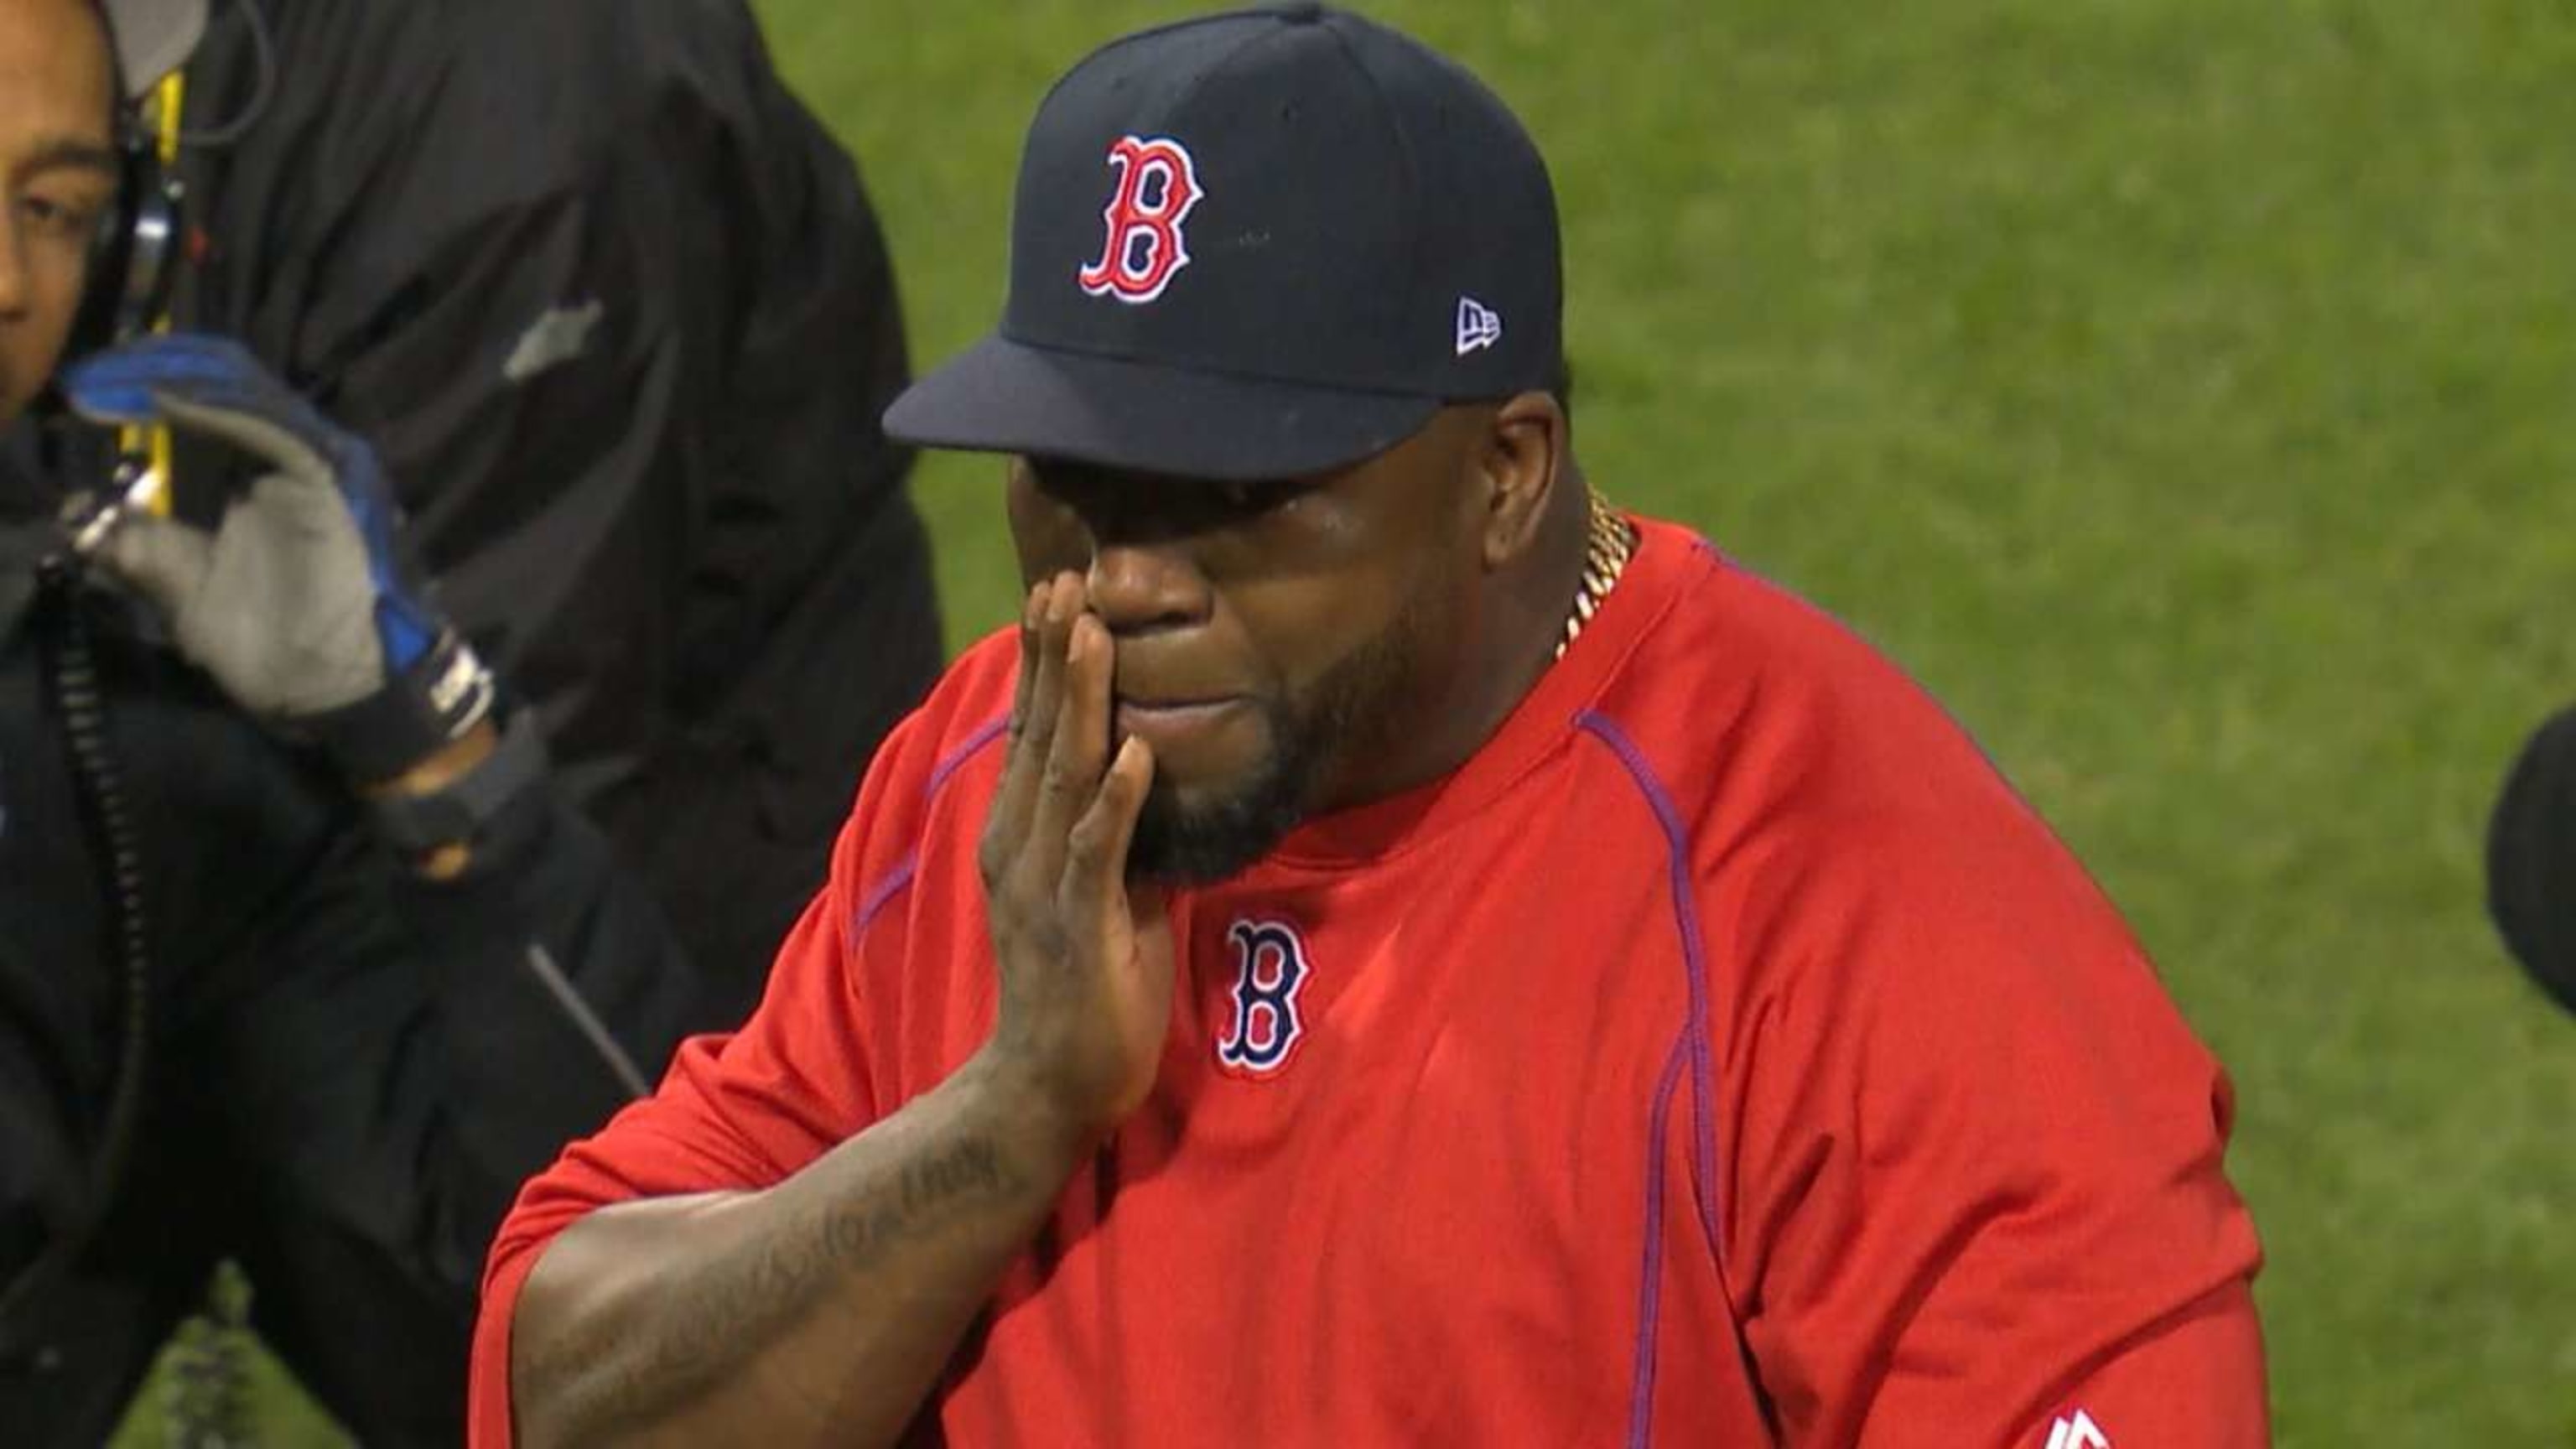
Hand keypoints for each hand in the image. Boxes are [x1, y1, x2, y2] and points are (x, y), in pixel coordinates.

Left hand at [57, 334, 495, 782]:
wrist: (316, 684)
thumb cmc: (260, 644)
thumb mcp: (178, 588)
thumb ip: (138, 549)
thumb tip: (78, 513)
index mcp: (248, 490)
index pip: (204, 424)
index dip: (153, 401)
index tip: (95, 397)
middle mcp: (278, 472)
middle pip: (226, 400)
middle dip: (167, 376)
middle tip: (108, 374)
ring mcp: (305, 474)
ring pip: (248, 405)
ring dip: (188, 384)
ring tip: (132, 376)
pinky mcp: (322, 484)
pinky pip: (272, 434)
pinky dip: (223, 413)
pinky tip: (172, 401)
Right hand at [977, 573, 1173, 1142]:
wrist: (1047, 1085)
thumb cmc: (1083, 988)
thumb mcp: (1098, 893)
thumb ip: (1111, 834)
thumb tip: (1143, 775)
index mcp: (1019, 835)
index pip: (1031, 733)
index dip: (1043, 664)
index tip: (1058, 594)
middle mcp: (1019, 847)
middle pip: (1040, 734)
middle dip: (1057, 656)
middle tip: (1069, 581)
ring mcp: (1044, 884)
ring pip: (1063, 775)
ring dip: (1083, 702)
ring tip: (1098, 635)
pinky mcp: (1079, 924)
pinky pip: (1098, 850)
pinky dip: (1116, 799)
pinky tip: (1135, 752)